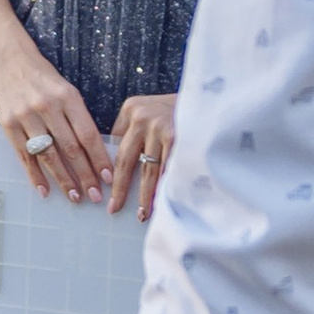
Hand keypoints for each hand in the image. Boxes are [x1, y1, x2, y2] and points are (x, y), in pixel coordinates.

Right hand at [0, 33, 109, 201]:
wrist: (8, 60)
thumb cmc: (44, 78)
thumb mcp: (67, 90)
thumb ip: (79, 118)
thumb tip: (95, 153)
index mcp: (67, 96)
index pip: (88, 134)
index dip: (99, 158)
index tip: (109, 178)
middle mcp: (47, 106)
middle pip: (70, 148)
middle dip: (85, 175)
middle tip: (95, 196)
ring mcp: (25, 116)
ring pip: (49, 155)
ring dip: (63, 180)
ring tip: (75, 197)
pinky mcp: (8, 124)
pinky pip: (24, 156)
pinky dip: (35, 175)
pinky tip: (45, 190)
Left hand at [108, 95, 175, 219]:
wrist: (208, 100)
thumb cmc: (176, 110)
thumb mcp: (150, 110)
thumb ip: (134, 131)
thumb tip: (117, 167)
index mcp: (130, 109)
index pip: (115, 145)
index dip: (110, 170)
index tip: (105, 189)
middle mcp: (141, 117)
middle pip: (125, 160)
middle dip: (120, 188)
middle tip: (114, 208)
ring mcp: (159, 127)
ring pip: (148, 170)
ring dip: (145, 195)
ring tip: (142, 213)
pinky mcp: (176, 138)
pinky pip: (167, 170)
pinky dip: (164, 187)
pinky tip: (162, 201)